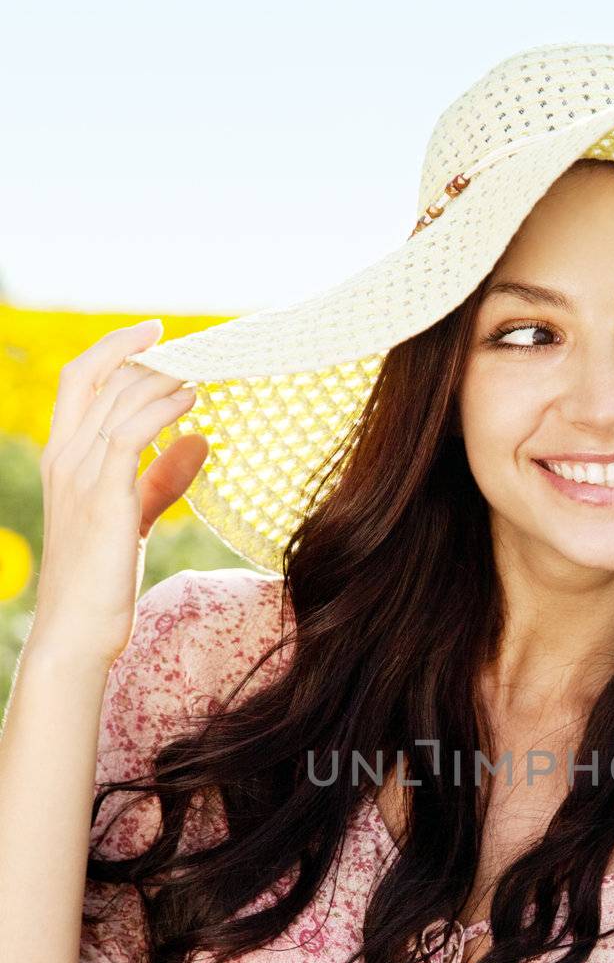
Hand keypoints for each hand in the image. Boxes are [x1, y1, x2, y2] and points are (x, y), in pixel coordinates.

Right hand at [32, 318, 208, 667]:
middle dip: (147, 355)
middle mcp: (63, 457)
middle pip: (100, 378)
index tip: (156, 332)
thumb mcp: (134, 515)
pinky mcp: (102, 497)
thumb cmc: (102, 578)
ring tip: (202, 373)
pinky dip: (162, 410)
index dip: (115, 348)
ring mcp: (78, 475)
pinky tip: (192, 402)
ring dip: (163, 379)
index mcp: (62, 456)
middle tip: (194, 349)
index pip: (79, 379)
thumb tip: (200, 440)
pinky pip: (129, 434)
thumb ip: (163, 476)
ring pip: (117, 400)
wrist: (78, 630)